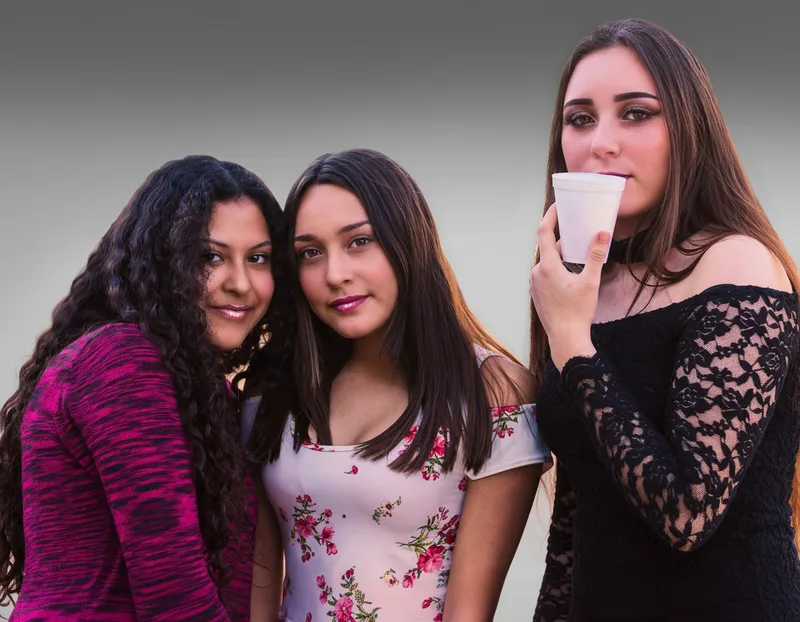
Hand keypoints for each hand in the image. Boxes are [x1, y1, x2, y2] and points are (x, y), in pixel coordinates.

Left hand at [530, 203, 609, 370]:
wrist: (566, 339)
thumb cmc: (577, 312)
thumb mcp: (590, 281)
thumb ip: (595, 256)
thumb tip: (602, 234)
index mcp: (547, 266)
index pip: (544, 233)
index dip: (550, 216)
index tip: (558, 206)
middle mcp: (537, 273)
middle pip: (548, 248)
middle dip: (563, 238)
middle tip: (577, 228)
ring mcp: (535, 284)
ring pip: (548, 262)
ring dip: (561, 255)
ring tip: (579, 252)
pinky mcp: (537, 294)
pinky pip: (546, 274)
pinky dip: (557, 268)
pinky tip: (571, 273)